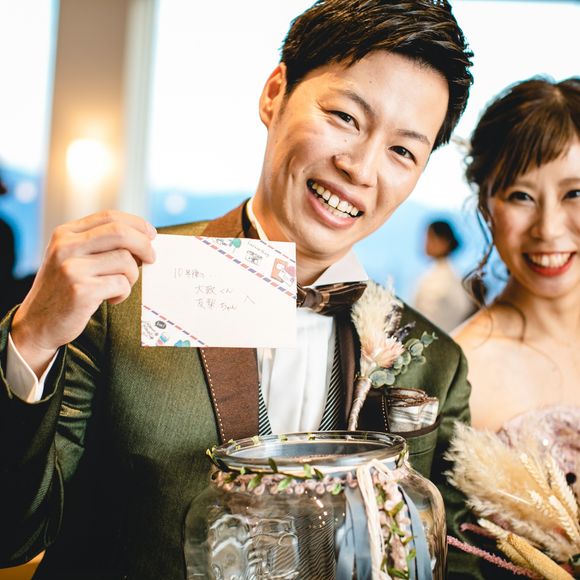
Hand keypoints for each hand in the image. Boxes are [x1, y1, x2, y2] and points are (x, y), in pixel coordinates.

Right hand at [11, 210, 156, 376]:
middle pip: (120, 233)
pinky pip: (121, 284)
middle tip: (152, 258)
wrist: (37, 323)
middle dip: (144, 245)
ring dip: (132, 276)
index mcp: (65, 234)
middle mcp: (66, 246)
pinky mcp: (81, 290)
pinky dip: (123, 293)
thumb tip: (143, 238)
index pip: (109, 217)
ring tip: (120, 286)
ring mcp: (72, 268)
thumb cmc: (64, 290)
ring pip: (125, 261)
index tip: (151, 234)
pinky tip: (111, 299)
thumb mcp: (72, 258)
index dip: (136, 224)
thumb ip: (99, 244)